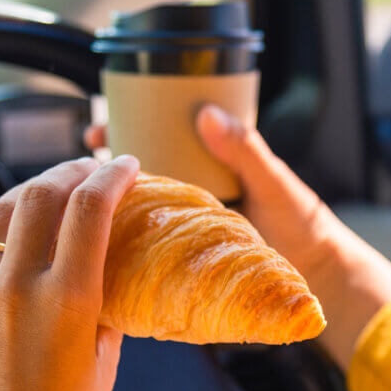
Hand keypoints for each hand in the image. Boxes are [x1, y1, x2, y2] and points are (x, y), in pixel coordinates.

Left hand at [0, 155, 139, 390]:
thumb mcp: (103, 364)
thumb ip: (106, 307)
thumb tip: (111, 269)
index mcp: (68, 301)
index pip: (90, 207)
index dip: (112, 174)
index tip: (127, 165)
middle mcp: (16, 289)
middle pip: (40, 193)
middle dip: (72, 169)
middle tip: (92, 168)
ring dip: (30, 190)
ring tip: (53, 189)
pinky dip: (2, 236)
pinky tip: (18, 243)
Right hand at [86, 106, 390, 366]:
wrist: (316, 276)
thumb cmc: (302, 225)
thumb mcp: (273, 183)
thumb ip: (245, 150)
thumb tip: (208, 113)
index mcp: (210, 165)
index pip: (159, 137)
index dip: (125, 128)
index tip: (99, 126)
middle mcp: (190, 193)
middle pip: (136, 172)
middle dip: (102, 165)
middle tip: (80, 157)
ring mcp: (183, 226)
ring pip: (135, 208)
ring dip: (104, 203)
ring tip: (75, 199)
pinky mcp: (182, 258)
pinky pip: (146, 245)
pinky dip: (121, 240)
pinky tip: (94, 243)